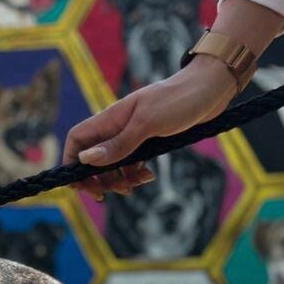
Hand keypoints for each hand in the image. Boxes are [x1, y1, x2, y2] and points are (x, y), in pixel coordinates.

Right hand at [63, 55, 238, 198]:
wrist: (211, 89)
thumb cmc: (179, 100)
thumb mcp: (146, 124)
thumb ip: (117, 144)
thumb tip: (85, 160)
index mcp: (109, 119)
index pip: (76, 141)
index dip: (72, 163)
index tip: (81, 184)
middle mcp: (116, 127)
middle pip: (92, 158)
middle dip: (97, 178)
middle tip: (106, 194)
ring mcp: (131, 135)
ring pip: (112, 164)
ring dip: (117, 180)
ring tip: (133, 186)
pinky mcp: (147, 141)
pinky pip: (131, 164)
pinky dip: (134, 174)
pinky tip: (148, 177)